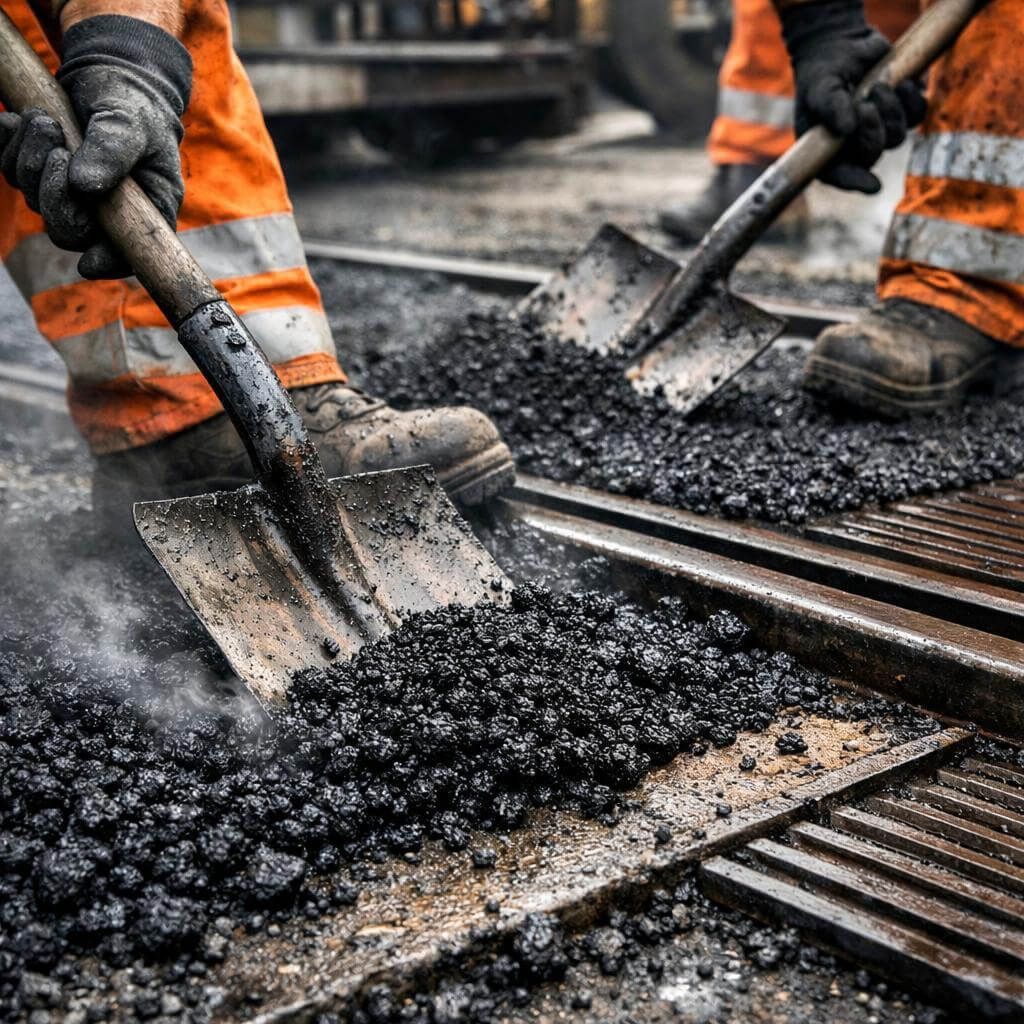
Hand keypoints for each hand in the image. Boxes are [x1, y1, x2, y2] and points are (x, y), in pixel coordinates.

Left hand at [0, 14, 191, 278]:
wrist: (108, 73)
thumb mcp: (130, 121)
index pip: (128, 254)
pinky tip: (19, 120)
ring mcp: (72, 195)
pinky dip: (9, 145)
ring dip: (30, 159)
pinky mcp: (42, 173)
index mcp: (143, 210)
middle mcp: (107, 212)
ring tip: (45, 121)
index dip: (107, 262)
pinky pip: (12, 173)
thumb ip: (113, 151)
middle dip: (53, 193)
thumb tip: (85, 186)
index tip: (87, 262)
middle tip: (57, 149)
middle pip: (68, 231)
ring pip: (35, 201)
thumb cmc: (132, 102)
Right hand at [780, 0, 926, 192]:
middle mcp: (854, 146)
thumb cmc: (822, 74)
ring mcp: (880, 129)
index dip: (856, 181)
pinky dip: (912, 100)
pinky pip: (918, 115)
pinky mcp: (901, 110)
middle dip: (874, 131)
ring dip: (891, 111)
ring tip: (877, 86)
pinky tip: (901, 84)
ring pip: (898, 136)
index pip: (840, 175)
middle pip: (874, 154)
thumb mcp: (819, 89)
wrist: (842, 47)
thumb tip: (848, 128)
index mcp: (828, 150)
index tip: (873, 185)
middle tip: (865, 105)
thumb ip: (830, 107)